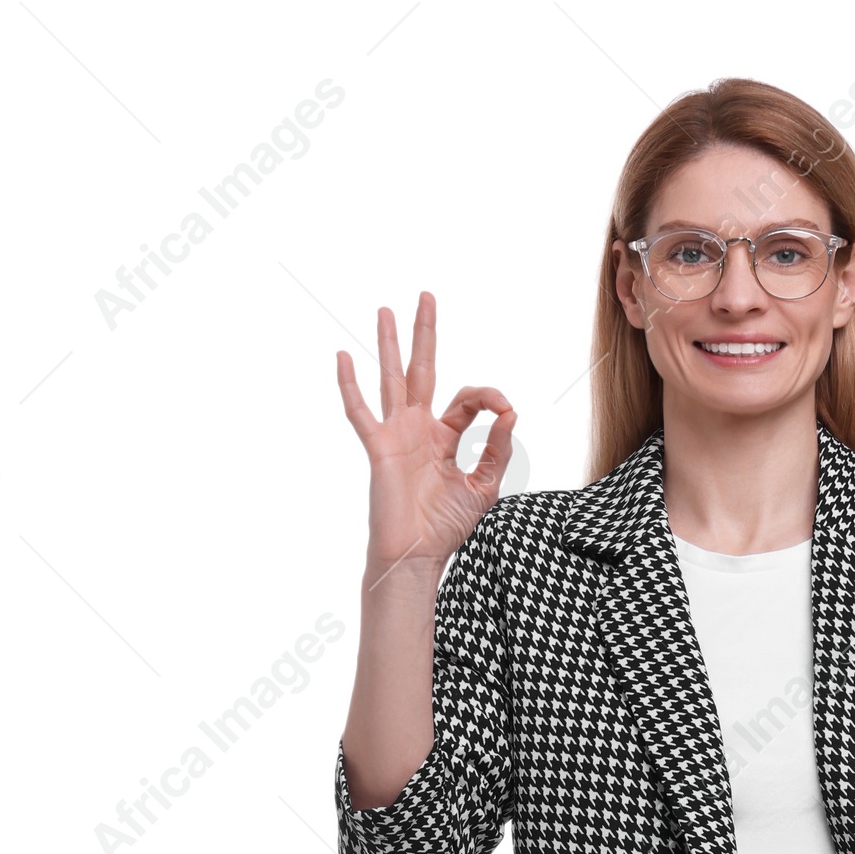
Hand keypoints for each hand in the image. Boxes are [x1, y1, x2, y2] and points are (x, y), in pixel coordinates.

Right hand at [337, 291, 515, 575]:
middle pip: (422, 370)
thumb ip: (497, 450)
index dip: (490, 398)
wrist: (417, 557)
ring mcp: (396, 435)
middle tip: (426, 296)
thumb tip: (511, 414)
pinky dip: (351, 385)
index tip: (506, 409)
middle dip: (425, 334)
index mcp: (444, 438)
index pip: (468, 401)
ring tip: (385, 309)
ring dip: (389, 344)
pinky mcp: (379, 448)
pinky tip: (343, 356)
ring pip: (392, 379)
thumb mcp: (483, 487)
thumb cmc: (445, 528)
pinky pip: (361, 412)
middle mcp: (418, 429)